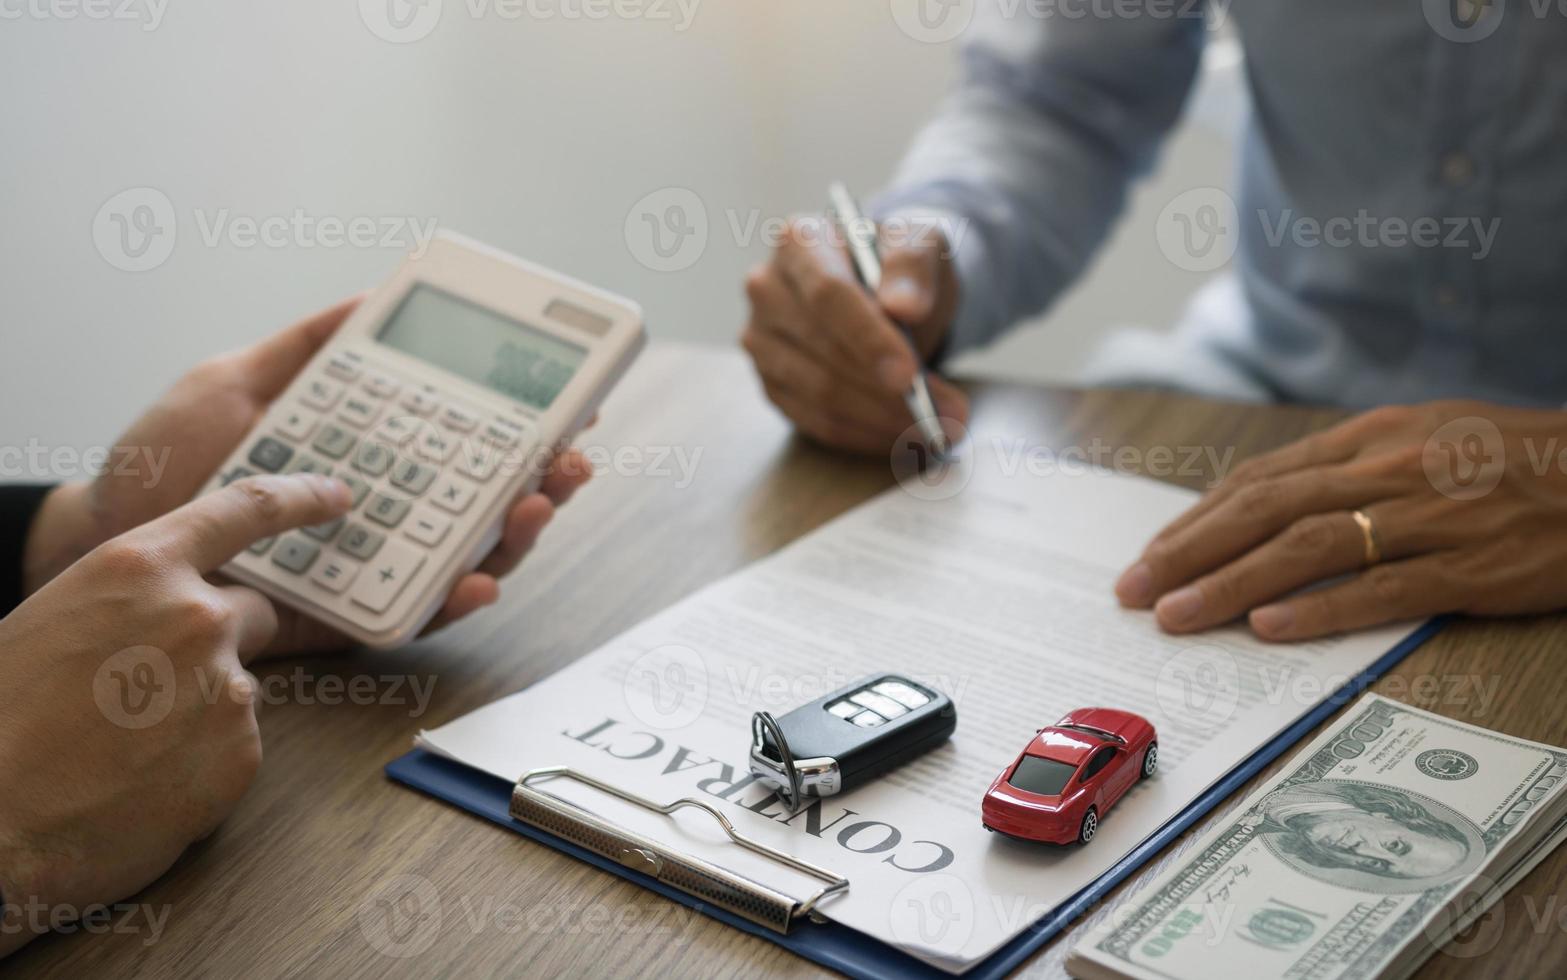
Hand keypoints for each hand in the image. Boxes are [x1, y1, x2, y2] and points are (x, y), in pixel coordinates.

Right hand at [0, 473, 350, 957]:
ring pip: (236, 690)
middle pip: (249, 616)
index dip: (299, 499)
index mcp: (137, 569)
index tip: (337, 497)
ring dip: (199, 713)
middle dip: (217, 645)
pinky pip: (234, 749)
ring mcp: (227, 686)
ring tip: (120, 751)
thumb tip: (158, 615)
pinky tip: (140, 785)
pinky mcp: (241, 754)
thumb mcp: (55, 623)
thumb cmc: (2, 724)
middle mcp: (196, 616)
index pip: (244, 510)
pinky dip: (200, 766)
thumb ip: (127, 604)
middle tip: (150, 691)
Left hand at [22, 297, 593, 654]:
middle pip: (488, 497)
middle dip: (546, 479)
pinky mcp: (349, 615)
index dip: (524, 422)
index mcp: (371, 451)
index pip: (466, 436)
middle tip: (570, 460)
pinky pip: (416, 613)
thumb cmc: (165, 463)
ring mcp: (373, 562)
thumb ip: (305, 348)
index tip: (571, 400)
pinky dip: (455, 599)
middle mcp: (386, 508)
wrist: (105, 539)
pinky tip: (478, 577)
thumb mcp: (234, 382)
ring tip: (536, 507)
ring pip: (470, 555)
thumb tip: (371, 297)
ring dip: (518, 535)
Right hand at [741, 216, 967, 453]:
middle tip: (946, 413)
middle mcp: (768, 290)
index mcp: (799, 243)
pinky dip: (865, 435)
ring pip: (819, 395)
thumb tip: (904, 307)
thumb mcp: (922, 244)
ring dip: (882, 419)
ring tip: (937, 427)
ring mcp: (763, 341)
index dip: (868, 339)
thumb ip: (914, 264)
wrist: (889, 293)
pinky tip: (902, 434)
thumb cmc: (899, 266)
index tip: (909, 375)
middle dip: (887, 391)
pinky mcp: (773, 384)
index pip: (828, 295)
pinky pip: (816, 422)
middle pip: (822, 352)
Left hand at [1115, 402, 1566, 640]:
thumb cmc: (1515, 461)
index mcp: (1373, 438)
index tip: (1153, 556)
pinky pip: (1383, 588)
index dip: (1198, 520)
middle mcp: (1389, 470)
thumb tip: (1272, 500)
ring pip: (1308, 547)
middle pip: (1266, 509)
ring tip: (1177, 616)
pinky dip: (1321, 608)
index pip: (1262, 480)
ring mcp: (1429, 517)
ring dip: (1231, 583)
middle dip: (1190, 552)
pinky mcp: (1471, 565)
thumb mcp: (1426, 440)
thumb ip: (1351, 466)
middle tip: (1135, 591)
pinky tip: (1269, 628)